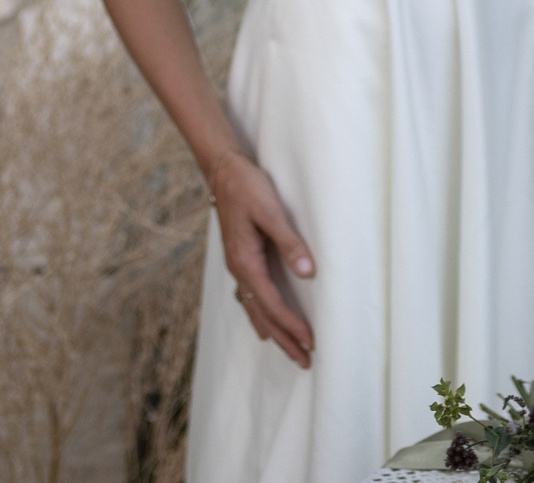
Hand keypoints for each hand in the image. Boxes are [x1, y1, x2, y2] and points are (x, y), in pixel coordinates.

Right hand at [207, 146, 316, 367]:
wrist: (223, 171)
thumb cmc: (248, 188)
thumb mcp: (271, 211)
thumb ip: (289, 241)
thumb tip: (308, 272)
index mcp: (246, 262)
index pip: (272, 304)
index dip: (292, 325)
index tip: (310, 342)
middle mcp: (239, 270)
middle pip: (263, 315)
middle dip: (284, 340)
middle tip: (305, 362)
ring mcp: (238, 266)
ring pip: (255, 309)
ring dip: (274, 331)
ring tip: (291, 351)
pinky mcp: (241, 258)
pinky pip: (251, 296)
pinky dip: (262, 315)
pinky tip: (266, 323)